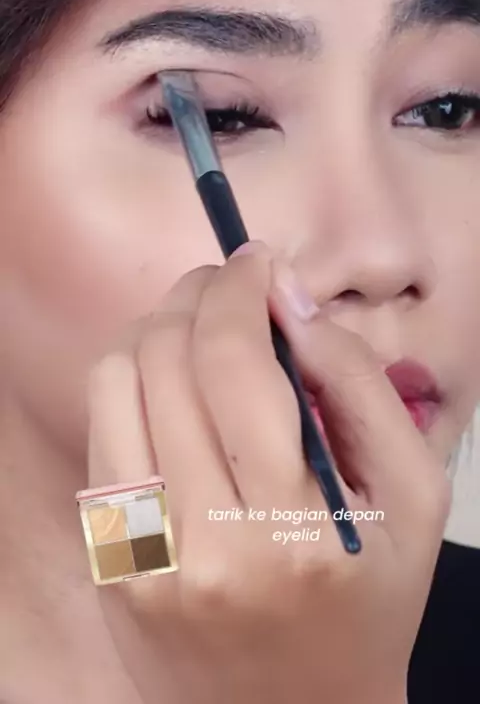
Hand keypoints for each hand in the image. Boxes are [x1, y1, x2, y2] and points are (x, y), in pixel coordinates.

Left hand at [87, 241, 449, 703]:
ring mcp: (140, 556)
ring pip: (114, 381)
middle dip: (197, 295)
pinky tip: (172, 384)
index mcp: (292, 530)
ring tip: (200, 328)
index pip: (234, 364)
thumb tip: (291, 301)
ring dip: (157, 329)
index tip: (255, 260)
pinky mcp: (108, 559)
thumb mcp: (411, 496)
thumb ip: (359, 386)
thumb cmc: (366, 599)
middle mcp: (203, 544)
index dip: (238, 289)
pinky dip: (133, 381)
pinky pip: (101, 430)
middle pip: (165, 359)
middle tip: (230, 286)